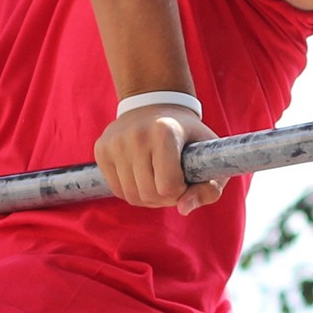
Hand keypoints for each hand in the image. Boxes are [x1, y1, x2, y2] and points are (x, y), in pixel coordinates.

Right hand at [93, 103, 220, 214]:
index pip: (169, 187)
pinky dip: (132, 190)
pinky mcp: (101, 149)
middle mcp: (136, 135)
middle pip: (149, 194)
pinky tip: (141, 175)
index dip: (181, 192)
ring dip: (148, 197)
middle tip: (172, 183)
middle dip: (165, 197)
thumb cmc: (187, 136)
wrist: (155, 103)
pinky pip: (117, 190)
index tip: (185, 179)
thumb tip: (183, 209)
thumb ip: (210, 188)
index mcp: (165, 132)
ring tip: (157, 180)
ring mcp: (115, 142)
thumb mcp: (209, 157)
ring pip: (131, 196)